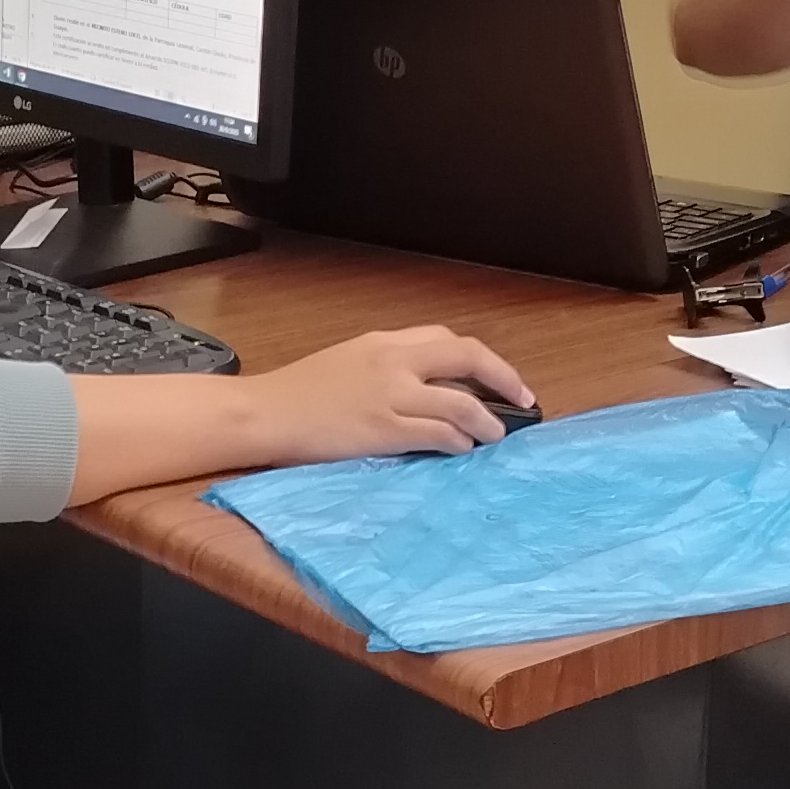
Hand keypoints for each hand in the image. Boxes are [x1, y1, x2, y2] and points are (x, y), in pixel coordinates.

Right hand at [245, 327, 532, 460]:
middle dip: (504, 378)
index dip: (481, 359)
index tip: (499, 378)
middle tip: (523, 400)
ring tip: (495, 436)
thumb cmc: (300, 393)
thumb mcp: (349, 361)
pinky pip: (437, 433)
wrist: (266, 412)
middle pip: (467, 357)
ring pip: (460, 402)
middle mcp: (394, 361)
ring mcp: (391, 395)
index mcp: (385, 342)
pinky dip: (459, 441)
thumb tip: (427, 386)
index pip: (446, 339)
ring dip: (486, 421)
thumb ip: (388, 366)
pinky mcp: (384, 429)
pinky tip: (463, 449)